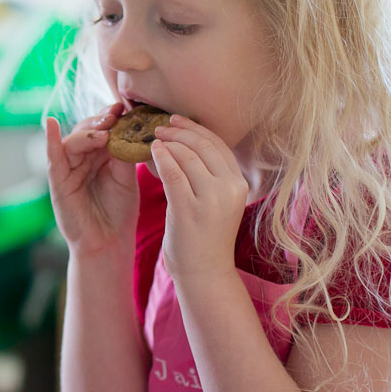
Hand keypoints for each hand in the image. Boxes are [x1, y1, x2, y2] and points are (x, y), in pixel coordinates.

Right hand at [44, 104, 139, 258]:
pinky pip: (53, 158)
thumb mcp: (126, 178)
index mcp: (100, 155)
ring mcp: (68, 169)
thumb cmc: (119, 212)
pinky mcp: (58, 182)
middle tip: (114, 114)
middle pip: (86, 129)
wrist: (108, 243)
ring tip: (103, 131)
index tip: (124, 107)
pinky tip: (52, 125)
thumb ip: (123, 154)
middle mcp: (82, 159)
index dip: (111, 116)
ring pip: (73, 141)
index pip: (103, 128)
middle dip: (100, 120)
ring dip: (87, 132)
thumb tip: (126, 127)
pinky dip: (51, 140)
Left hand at [150, 116, 249, 279]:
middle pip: (203, 145)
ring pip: (186, 156)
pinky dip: (161, 157)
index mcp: (239, 184)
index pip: (217, 145)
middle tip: (160, 125)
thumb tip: (188, 144)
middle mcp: (230, 188)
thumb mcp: (218, 202)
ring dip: (167, 142)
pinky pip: (172, 173)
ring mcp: (211, 199)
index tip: (177, 120)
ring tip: (153, 138)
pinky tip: (152, 150)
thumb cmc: (206, 236)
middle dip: (179, 130)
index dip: (195, 129)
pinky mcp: (189, 209)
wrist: (205, 272)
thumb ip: (211, 175)